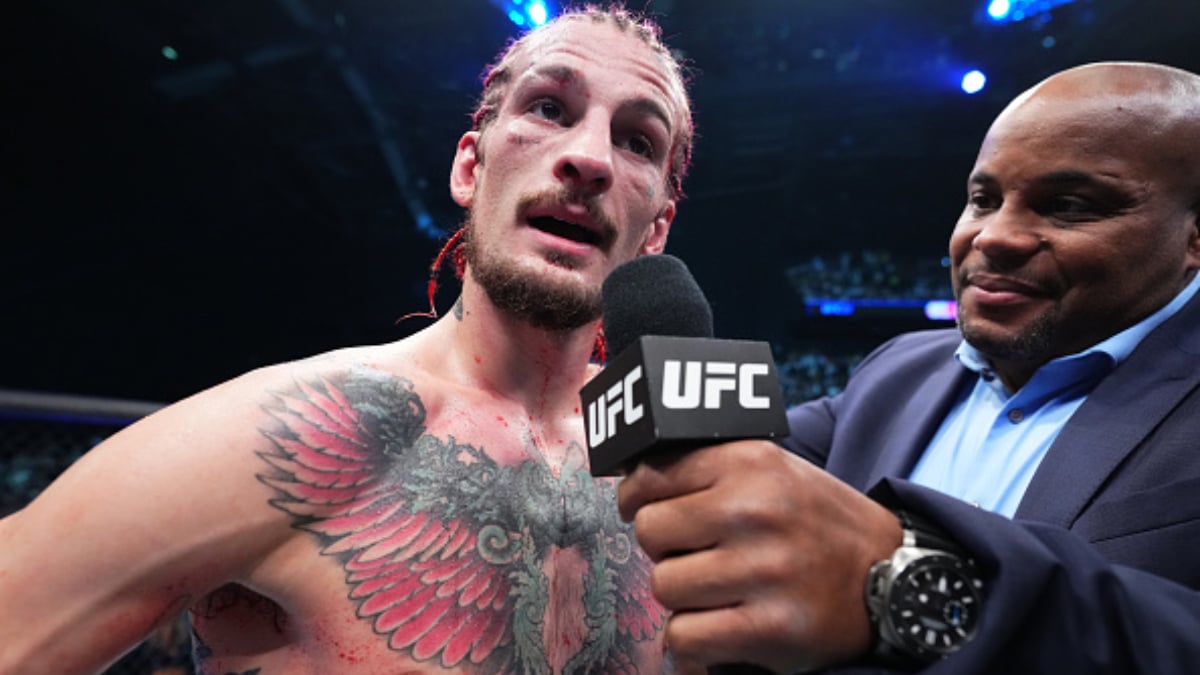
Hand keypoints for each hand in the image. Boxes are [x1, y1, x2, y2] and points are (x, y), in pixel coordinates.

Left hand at [618, 441, 901, 672]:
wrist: (892, 575)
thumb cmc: (817, 522)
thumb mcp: (773, 470)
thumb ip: (709, 467)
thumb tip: (630, 477)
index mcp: (750, 463)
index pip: (653, 476)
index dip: (639, 497)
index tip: (642, 508)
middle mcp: (753, 511)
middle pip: (652, 532)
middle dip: (667, 548)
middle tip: (698, 553)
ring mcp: (762, 570)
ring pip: (664, 586)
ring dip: (683, 596)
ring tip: (719, 590)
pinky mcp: (769, 627)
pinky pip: (684, 637)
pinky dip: (693, 640)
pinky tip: (720, 627)